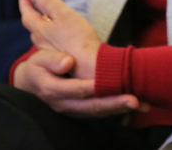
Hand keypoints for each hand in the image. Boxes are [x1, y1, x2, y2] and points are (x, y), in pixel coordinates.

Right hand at [12, 47, 144, 117]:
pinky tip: (132, 106)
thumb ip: (52, 59)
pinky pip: (99, 112)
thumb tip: (67, 63)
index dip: (95, 87)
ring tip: (140, 105)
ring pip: (98, 112)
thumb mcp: (38, 59)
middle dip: (114, 104)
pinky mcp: (80, 111)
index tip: (112, 83)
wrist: (31, 83)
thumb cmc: (37, 67)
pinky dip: (116, 110)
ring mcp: (73, 110)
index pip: (77, 89)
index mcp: (53, 90)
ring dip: (119, 109)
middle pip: (92, 106)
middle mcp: (64, 105)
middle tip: (135, 101)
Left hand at [19, 0, 101, 79]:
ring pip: (43, 36)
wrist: (91, 66)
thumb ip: (50, 2)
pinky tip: (63, 34)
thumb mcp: (64, 15)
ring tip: (50, 19)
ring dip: (44, 26)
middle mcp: (42, 43)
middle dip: (34, 15)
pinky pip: (53, 43)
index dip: (25, 5)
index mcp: (40, 31)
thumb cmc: (78, 39)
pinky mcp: (61, 58)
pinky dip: (54, 35)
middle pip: (34, 26)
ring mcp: (50, 52)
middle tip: (36, 6)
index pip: (27, 15)